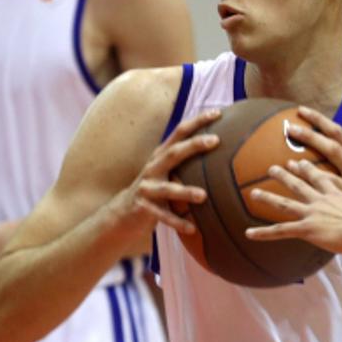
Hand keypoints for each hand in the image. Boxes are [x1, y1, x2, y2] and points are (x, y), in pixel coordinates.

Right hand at [115, 108, 220, 233]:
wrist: (121, 214)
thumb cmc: (154, 192)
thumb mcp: (167, 173)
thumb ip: (186, 163)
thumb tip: (219, 152)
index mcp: (161, 156)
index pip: (180, 132)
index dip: (198, 121)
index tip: (219, 112)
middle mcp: (152, 168)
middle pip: (173, 152)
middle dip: (194, 145)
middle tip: (215, 140)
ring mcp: (146, 188)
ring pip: (166, 188)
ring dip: (185, 191)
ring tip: (203, 196)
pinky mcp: (143, 208)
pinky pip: (162, 216)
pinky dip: (177, 222)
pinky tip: (192, 229)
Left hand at [243, 159, 341, 252]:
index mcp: (336, 194)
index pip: (319, 178)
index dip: (308, 170)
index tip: (298, 162)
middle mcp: (320, 200)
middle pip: (298, 184)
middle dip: (284, 175)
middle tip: (272, 167)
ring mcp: (311, 213)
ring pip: (285, 204)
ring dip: (268, 198)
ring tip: (253, 192)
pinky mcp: (306, 229)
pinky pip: (280, 231)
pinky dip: (263, 233)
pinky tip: (249, 234)